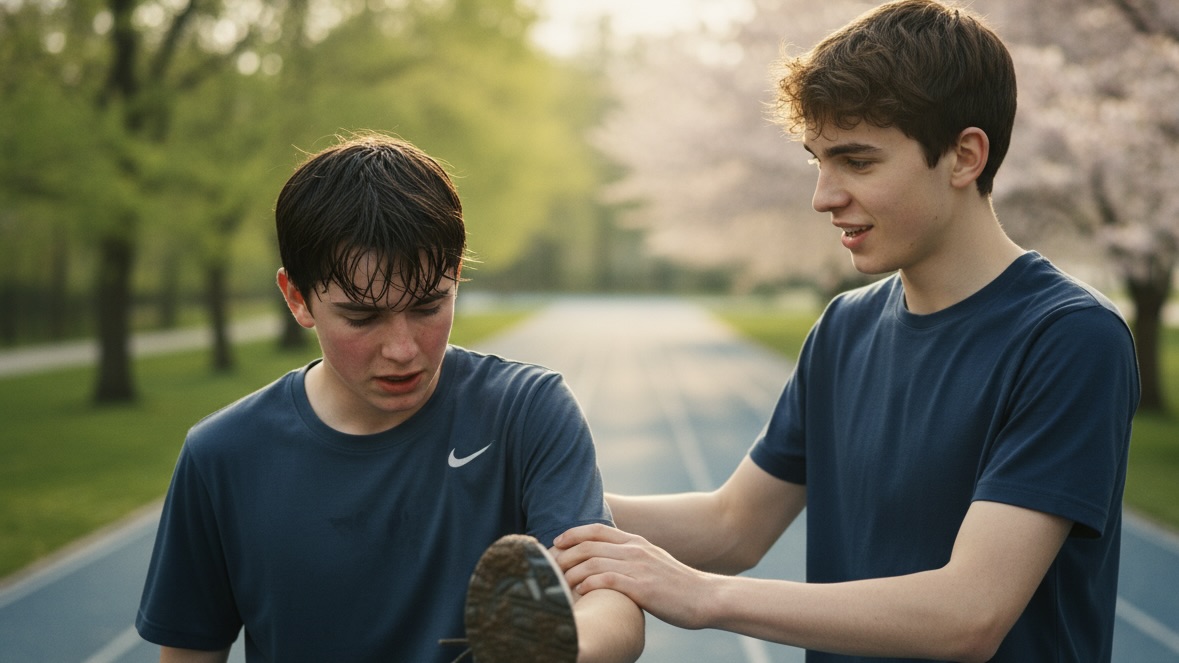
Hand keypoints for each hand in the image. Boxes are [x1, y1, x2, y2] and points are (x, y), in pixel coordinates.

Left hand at [554, 523, 716, 630]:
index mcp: (636, 542)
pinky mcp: (641, 587)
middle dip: (564, 555)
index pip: (596, 530)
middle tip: (550, 567)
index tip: (556, 544)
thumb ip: (631, 559)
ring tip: (560, 584)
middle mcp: (635, 550)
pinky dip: (587, 585)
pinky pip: (605, 581)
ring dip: (571, 573)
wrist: (706, 597)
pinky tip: (580, 593)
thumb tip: (607, 566)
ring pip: (592, 563)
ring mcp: (638, 567)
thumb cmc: (677, 586)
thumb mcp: (653, 563)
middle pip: (588, 546)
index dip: (572, 534)